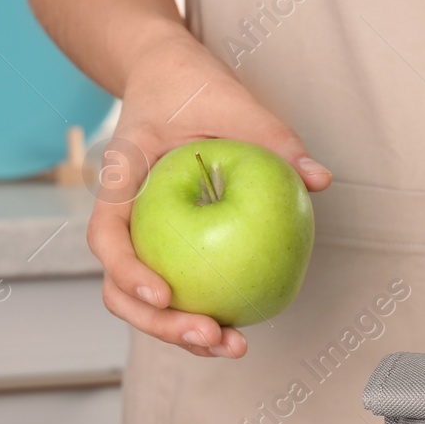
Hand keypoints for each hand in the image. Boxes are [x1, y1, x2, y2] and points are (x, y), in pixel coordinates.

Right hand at [87, 34, 331, 357]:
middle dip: (161, 326)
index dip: (128, 271)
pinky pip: (179, 288)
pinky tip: (243, 328)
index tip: (164, 294)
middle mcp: (121, 221)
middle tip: (212, 336)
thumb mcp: (229, 99)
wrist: (166, 77)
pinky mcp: (166, 249)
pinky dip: (204, 312)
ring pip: (146, 304)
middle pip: (120, 291)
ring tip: (233, 346)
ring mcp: (141, 240)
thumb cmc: (189, 84)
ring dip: (182, 334)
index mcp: (118, 183)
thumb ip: (271, 136)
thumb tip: (318, 179)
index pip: (106, 236)